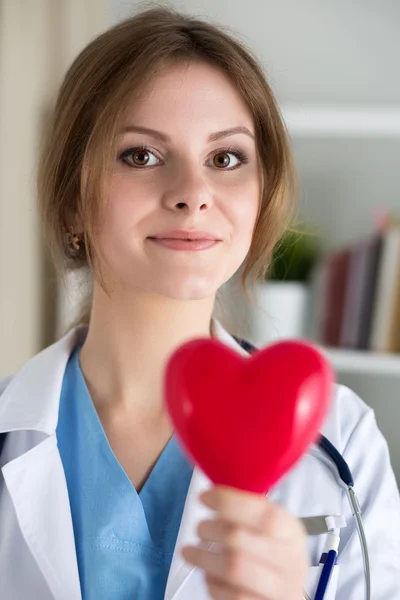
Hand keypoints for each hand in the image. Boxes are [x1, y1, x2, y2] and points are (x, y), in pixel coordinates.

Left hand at [181, 485, 308, 599]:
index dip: (229, 502)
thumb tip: (214, 492)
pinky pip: (230, 596)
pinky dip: (211, 583)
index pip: (264, 514)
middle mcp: (289, 561)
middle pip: (241, 540)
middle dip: (211, 529)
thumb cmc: (273, 555)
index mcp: (291, 532)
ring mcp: (277, 589)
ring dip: (203, 557)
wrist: (285, 594)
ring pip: (233, 569)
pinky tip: (208, 574)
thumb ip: (249, 511)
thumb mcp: (272, 529)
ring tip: (190, 551)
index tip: (205, 496)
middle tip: (200, 527)